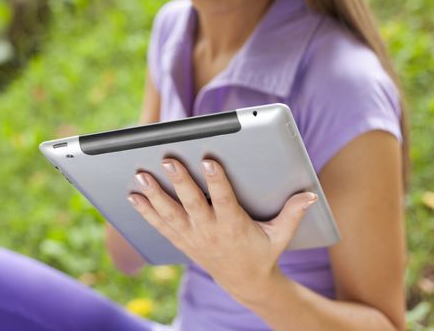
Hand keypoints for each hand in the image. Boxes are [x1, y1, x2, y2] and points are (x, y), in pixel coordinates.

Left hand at [127, 158, 317, 306]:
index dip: (217, 180)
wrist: (245, 282)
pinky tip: (133, 197)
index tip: (209, 159)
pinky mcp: (183, 241)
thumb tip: (309, 195)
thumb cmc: (263, 253)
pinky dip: (146, 212)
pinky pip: (161, 226)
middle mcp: (210, 231)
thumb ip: (293, 213)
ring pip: (170, 214)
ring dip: (154, 195)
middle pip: (191, 204)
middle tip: (166, 160)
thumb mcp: (281, 235)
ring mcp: (193, 237)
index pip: (225, 200)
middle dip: (179, 182)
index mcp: (234, 226)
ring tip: (140, 175)